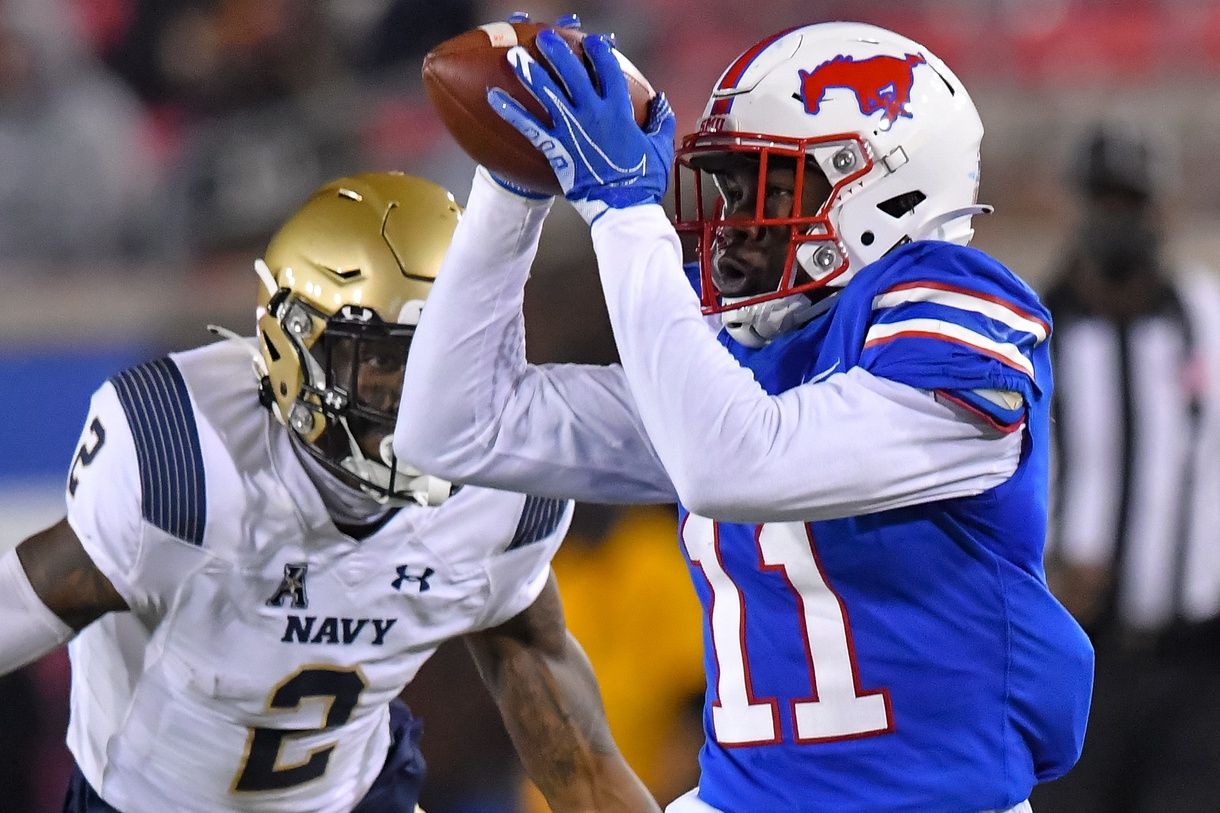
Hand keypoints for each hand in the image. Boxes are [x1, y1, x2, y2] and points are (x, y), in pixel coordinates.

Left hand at [487, 30, 675, 223]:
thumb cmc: (644, 181)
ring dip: (530, 72)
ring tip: (515, 56)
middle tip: (545, 38)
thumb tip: (661, 101)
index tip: (592, 40)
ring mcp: (572, 129)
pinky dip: (510, 111)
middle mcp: (594, 113)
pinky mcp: (556, 148)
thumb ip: (660, 121)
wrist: (623, 208)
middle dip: (558, 51)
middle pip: (573, 73)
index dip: (600, 52)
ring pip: (547, 93)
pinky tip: (493, 97)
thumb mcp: (660, 147)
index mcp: (619, 111)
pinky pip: (529, 125)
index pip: (608, 70)